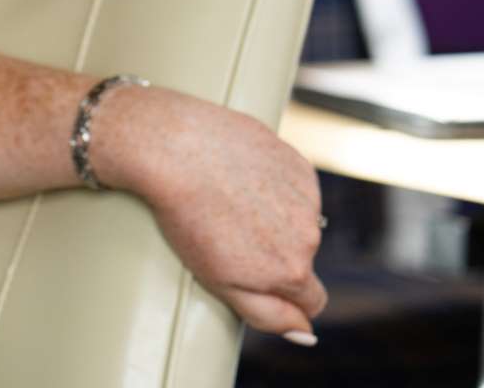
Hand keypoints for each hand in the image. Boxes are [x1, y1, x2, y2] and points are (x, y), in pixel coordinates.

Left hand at [97, 85, 326, 340]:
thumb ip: (268, 315)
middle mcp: (309, 235)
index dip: (286, 294)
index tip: (257, 276)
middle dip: (273, 251)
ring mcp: (306, 196)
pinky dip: (272, 183)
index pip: (311, 300)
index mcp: (292, 270)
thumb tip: (307, 334)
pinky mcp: (297, 163)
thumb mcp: (219, 282)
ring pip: (297, 219)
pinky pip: (293, 185)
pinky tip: (239, 175)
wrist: (172, 149)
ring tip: (228, 199)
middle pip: (301, 257)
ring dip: (273, 214)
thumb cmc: (185, 217)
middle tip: (227, 231)